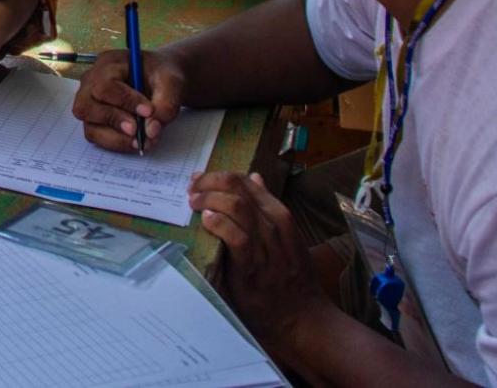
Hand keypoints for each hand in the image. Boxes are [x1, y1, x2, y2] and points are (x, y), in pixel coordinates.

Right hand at [71, 48, 186, 152]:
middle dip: (113, 120)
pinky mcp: (94, 120)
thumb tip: (151, 130)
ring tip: (141, 140)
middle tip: (137, 130)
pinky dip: (115, 142)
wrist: (161, 82)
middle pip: (86, 105)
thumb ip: (166, 104)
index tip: (148, 111)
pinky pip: (96, 136)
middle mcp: (92, 81)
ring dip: (115, 137)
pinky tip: (135, 142)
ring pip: (89, 125)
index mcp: (108, 63)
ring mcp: (90, 102)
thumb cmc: (162, 77)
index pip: (105, 84)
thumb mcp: (172, 83)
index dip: (124, 100)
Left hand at [189, 171, 332, 350]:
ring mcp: (266, 250)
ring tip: (194, 202)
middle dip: (211, 182)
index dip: (221, 176)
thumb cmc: (291, 279)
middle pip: (241, 191)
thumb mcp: (287, 238)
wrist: (303, 320)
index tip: (200, 178)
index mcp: (282, 219)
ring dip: (211, 199)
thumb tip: (255, 177)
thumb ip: (269, 210)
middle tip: (192, 187)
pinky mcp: (253, 271)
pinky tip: (207, 219)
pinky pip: (238, 239)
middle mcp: (276, 230)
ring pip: (239, 209)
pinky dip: (221, 224)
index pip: (249, 184)